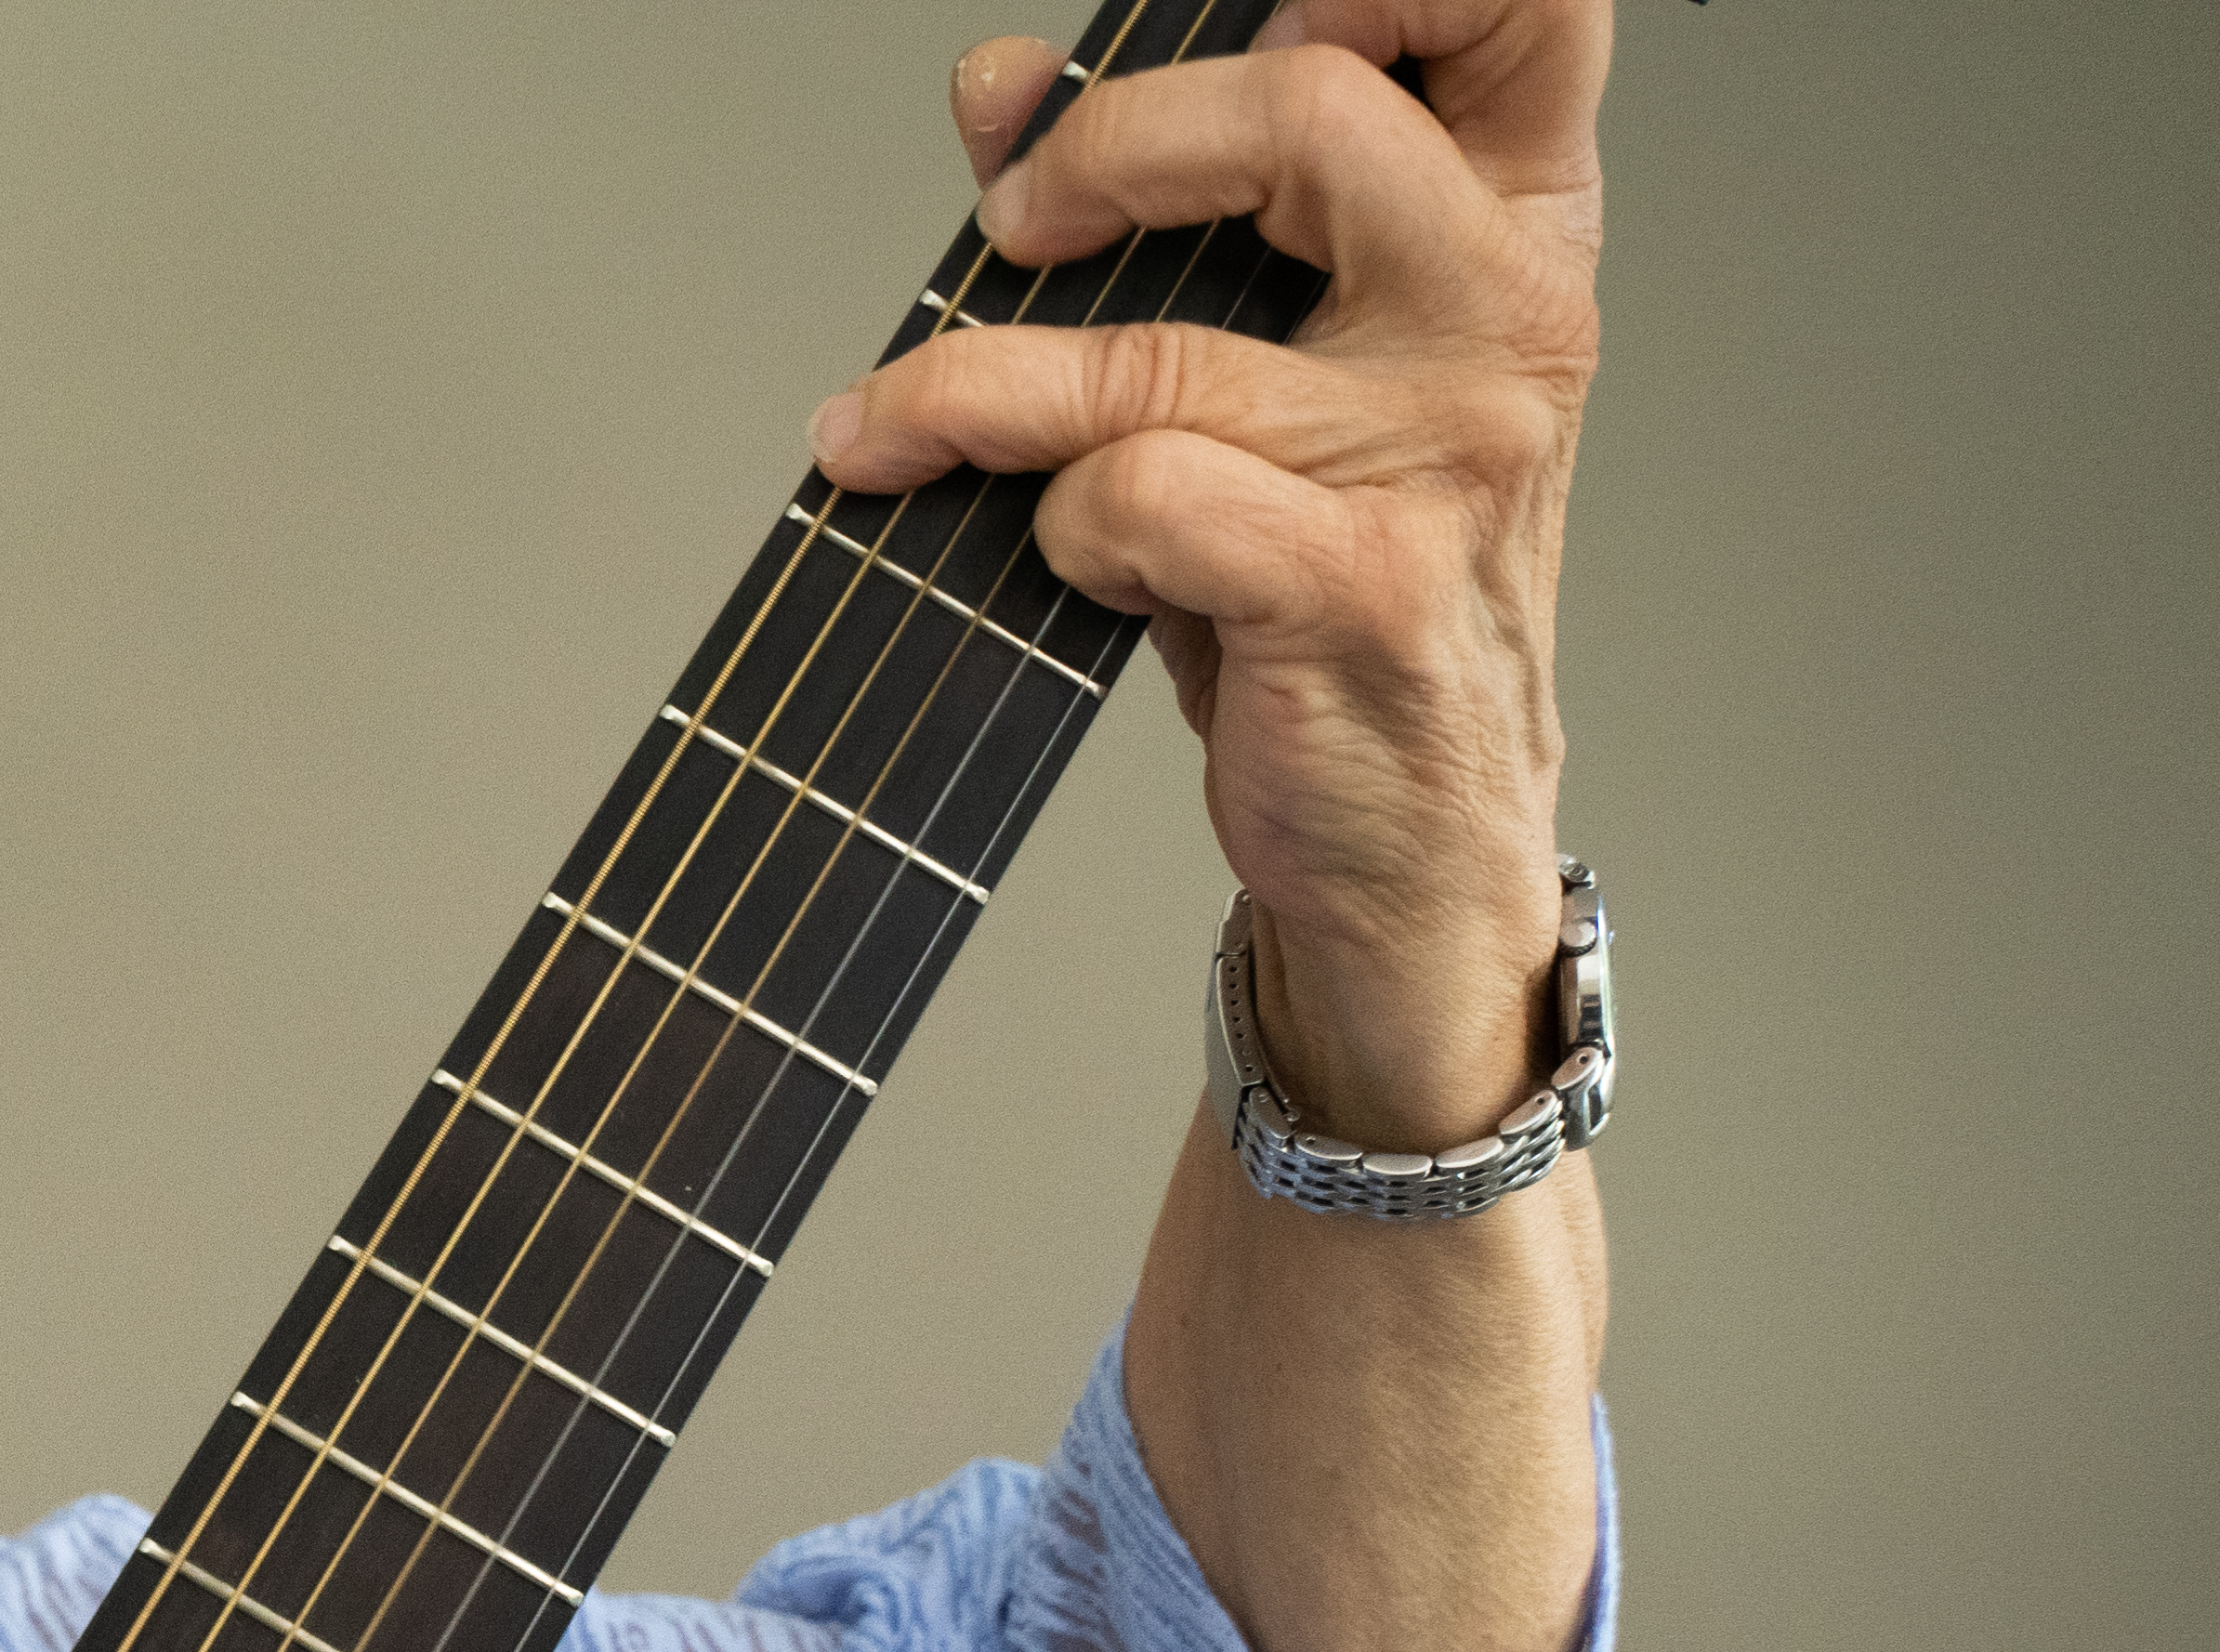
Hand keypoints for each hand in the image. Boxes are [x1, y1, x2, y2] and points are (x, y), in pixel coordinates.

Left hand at [810, 3, 1609, 1153]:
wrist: (1407, 816)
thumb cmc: (1323, 562)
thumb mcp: (1257, 355)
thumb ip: (1148, 203)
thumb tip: (996, 82)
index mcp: (1513, 209)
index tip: (1220, 19)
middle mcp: (1507, 306)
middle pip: (1307, 112)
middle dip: (1105, 149)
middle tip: (1014, 225)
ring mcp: (1450, 449)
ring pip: (1158, 353)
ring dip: (977, 390)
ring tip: (895, 426)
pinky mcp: (1360, 588)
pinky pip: (1138, 499)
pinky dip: (1057, 528)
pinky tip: (1069, 558)